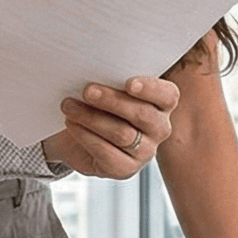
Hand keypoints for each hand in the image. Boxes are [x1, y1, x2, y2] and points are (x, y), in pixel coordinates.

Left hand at [41, 75, 179, 179]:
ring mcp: (145, 151)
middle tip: (87, 90)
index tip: (129, 83)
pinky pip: (107, 154)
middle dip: (112, 100)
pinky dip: (86, 137)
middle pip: (142, 114)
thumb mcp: (105, 87)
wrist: (76, 133)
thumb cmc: (96, 103)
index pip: (168, 95)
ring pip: (122, 134)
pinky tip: (72, 124)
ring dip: (91, 118)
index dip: (151, 89)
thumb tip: (95, 68)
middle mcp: (159, 128)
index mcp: (161, 103)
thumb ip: (110, 79)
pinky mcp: (126, 169)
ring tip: (69, 106)